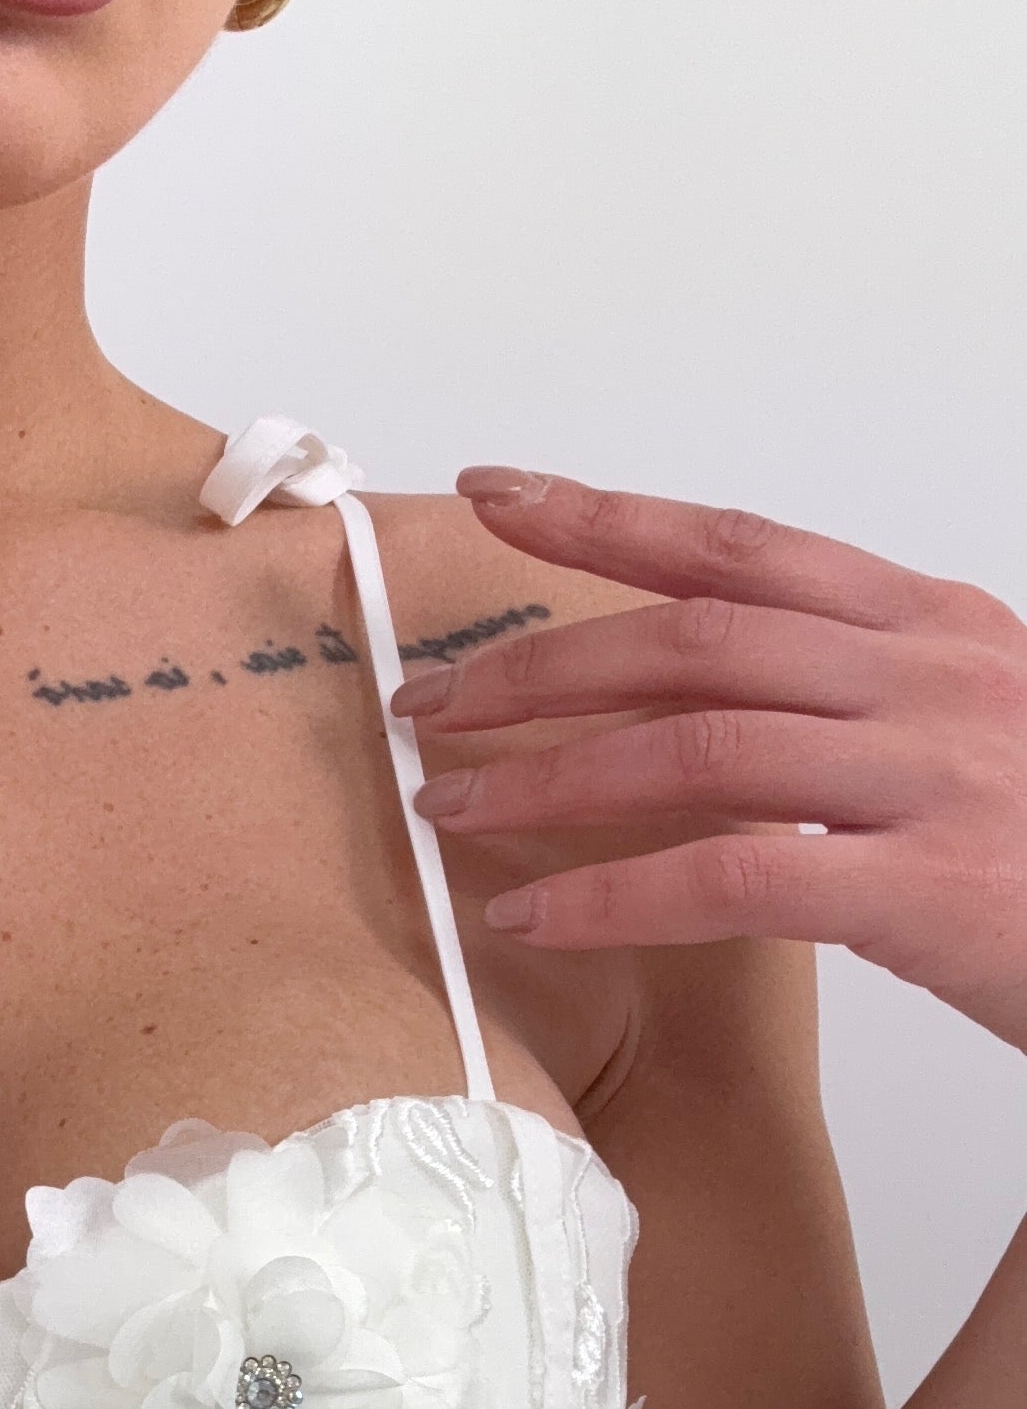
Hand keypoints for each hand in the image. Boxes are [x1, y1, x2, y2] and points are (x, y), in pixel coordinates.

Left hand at [391, 469, 1026, 1055]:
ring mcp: (929, 774)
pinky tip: (533, 915)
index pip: (740, 547)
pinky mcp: (922, 887)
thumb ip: (854, 711)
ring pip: (693, 746)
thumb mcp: (973, 737)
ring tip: (450, 810)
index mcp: (933, 628)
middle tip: (435, 703)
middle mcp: (927, 676)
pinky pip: (729, 876)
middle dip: (542, 664)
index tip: (498, 493)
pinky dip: (612, 893)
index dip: (606, 517)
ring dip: (550, 774)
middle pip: (691, 638)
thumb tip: (711, 719)